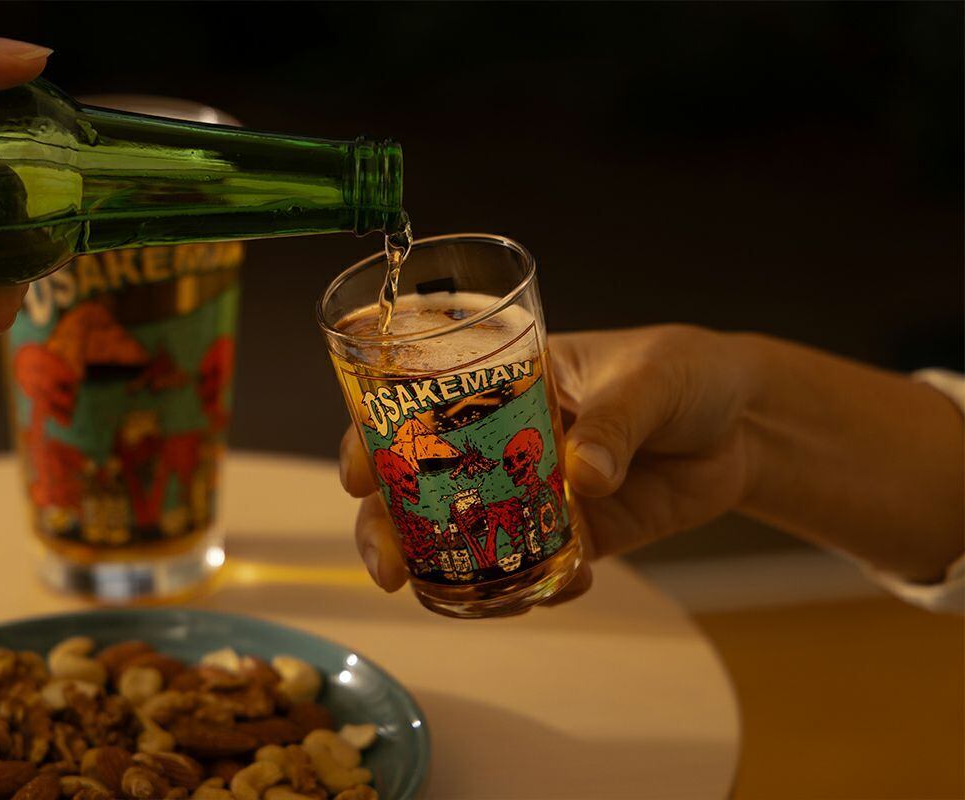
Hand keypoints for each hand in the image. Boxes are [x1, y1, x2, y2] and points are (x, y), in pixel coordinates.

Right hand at [340, 325, 752, 598]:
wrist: (747, 423)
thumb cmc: (686, 371)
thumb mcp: (648, 379)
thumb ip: (615, 422)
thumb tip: (582, 474)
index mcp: (502, 383)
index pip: (419, 410)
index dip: (374, 441)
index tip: (356, 476)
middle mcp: (503, 441)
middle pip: (424, 485)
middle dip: (392, 528)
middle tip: (387, 568)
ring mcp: (536, 492)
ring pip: (471, 535)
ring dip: (453, 570)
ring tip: (460, 599)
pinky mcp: (579, 534)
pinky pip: (540, 567)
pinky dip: (538, 587)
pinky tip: (558, 590)